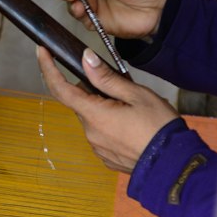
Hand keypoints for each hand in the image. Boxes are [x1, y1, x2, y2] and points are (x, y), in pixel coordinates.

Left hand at [38, 45, 177, 174]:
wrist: (174, 164)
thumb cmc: (159, 127)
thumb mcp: (136, 94)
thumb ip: (107, 78)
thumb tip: (86, 59)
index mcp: (95, 115)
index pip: (61, 89)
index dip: (48, 68)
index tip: (42, 52)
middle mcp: (90, 133)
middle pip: (82, 103)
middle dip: (95, 91)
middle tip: (121, 87)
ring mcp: (97, 148)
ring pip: (93, 119)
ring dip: (105, 109)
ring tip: (133, 109)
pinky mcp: (106, 157)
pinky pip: (102, 134)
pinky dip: (111, 125)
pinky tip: (133, 125)